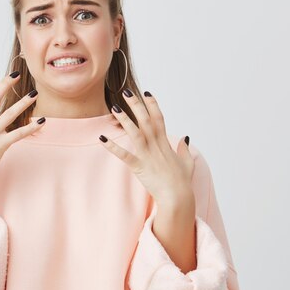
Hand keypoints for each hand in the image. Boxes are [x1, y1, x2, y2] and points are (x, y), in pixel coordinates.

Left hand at [99, 89, 194, 211]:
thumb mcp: (187, 162)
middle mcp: (156, 146)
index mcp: (165, 143)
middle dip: (136, 104)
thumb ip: (184, 149)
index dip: (152, 104)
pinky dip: (112, 146)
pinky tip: (102, 138)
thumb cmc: (182, 182)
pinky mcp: (139, 166)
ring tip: (114, 107)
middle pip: (146, 120)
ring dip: (124, 119)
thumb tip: (185, 137)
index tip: (146, 92)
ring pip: (135, 132)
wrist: (178, 197)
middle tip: (127, 91)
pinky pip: (124, 155)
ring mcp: (148, 155)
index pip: (159, 118)